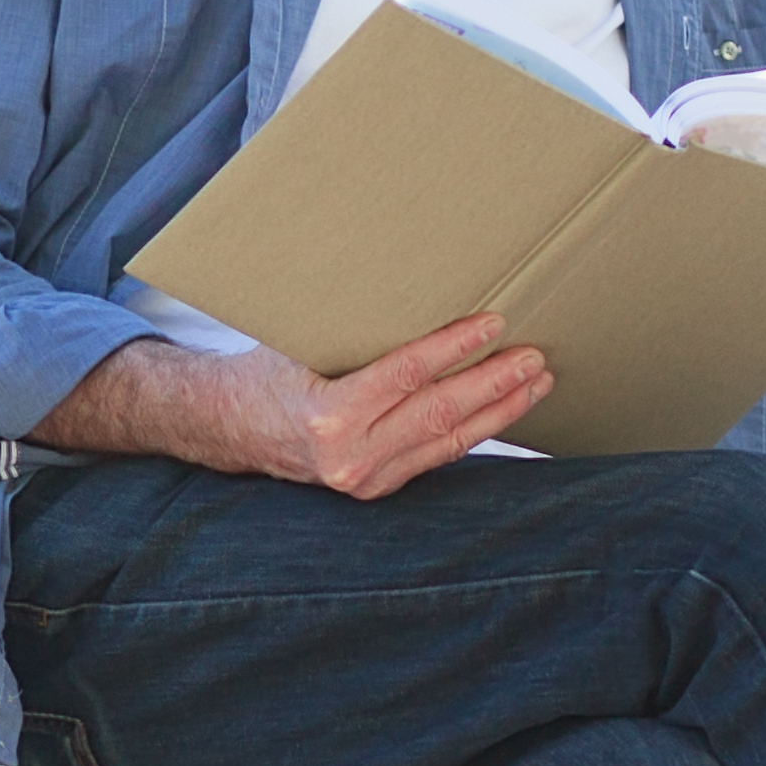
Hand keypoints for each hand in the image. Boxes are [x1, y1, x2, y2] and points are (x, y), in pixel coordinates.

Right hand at [37, 315, 551, 497]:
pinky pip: (437, 456)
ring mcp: (365, 480)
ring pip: (449, 441)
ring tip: (536, 381)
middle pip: (439, 413)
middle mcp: (349, 457)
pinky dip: (475, 429)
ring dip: (500, 409)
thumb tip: (409, 277)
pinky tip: (503, 408)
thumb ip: (350, 328)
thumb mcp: (297, 342)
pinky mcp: (377, 487)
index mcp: (327, 417)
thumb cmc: (264, 371)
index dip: (454, 348)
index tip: (493, 323)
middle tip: (534, 354)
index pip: (407, 376)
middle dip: (494, 382)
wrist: (229, 429)